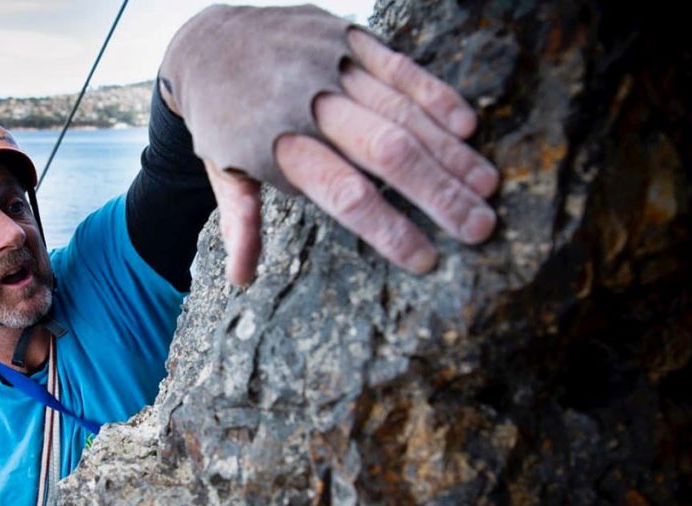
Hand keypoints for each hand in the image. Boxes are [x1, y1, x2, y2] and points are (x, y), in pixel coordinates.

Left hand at [203, 30, 498, 282]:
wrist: (207, 40)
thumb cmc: (221, 118)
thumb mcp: (220, 170)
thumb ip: (240, 220)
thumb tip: (242, 278)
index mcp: (278, 146)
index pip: (346, 194)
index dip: (389, 228)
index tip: (426, 259)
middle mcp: (310, 105)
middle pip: (387, 153)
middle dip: (440, 193)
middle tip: (482, 227)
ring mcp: (331, 67)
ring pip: (402, 110)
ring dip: (450, 151)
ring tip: (487, 187)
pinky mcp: (347, 38)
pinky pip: (400, 67)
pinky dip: (436, 96)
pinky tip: (468, 127)